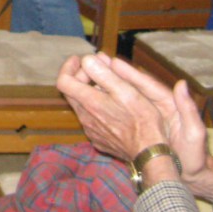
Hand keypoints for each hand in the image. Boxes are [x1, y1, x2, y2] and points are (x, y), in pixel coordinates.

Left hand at [56, 54, 206, 177]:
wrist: (149, 153)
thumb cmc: (142, 120)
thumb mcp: (126, 90)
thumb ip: (104, 73)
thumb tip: (88, 60)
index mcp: (90, 102)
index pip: (63, 81)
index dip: (68, 67)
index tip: (79, 59)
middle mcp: (85, 117)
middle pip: (71, 92)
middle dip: (80, 77)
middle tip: (96, 70)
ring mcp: (91, 131)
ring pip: (82, 106)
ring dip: (89, 93)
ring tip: (108, 87)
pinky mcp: (98, 140)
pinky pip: (91, 120)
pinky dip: (96, 108)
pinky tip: (113, 107)